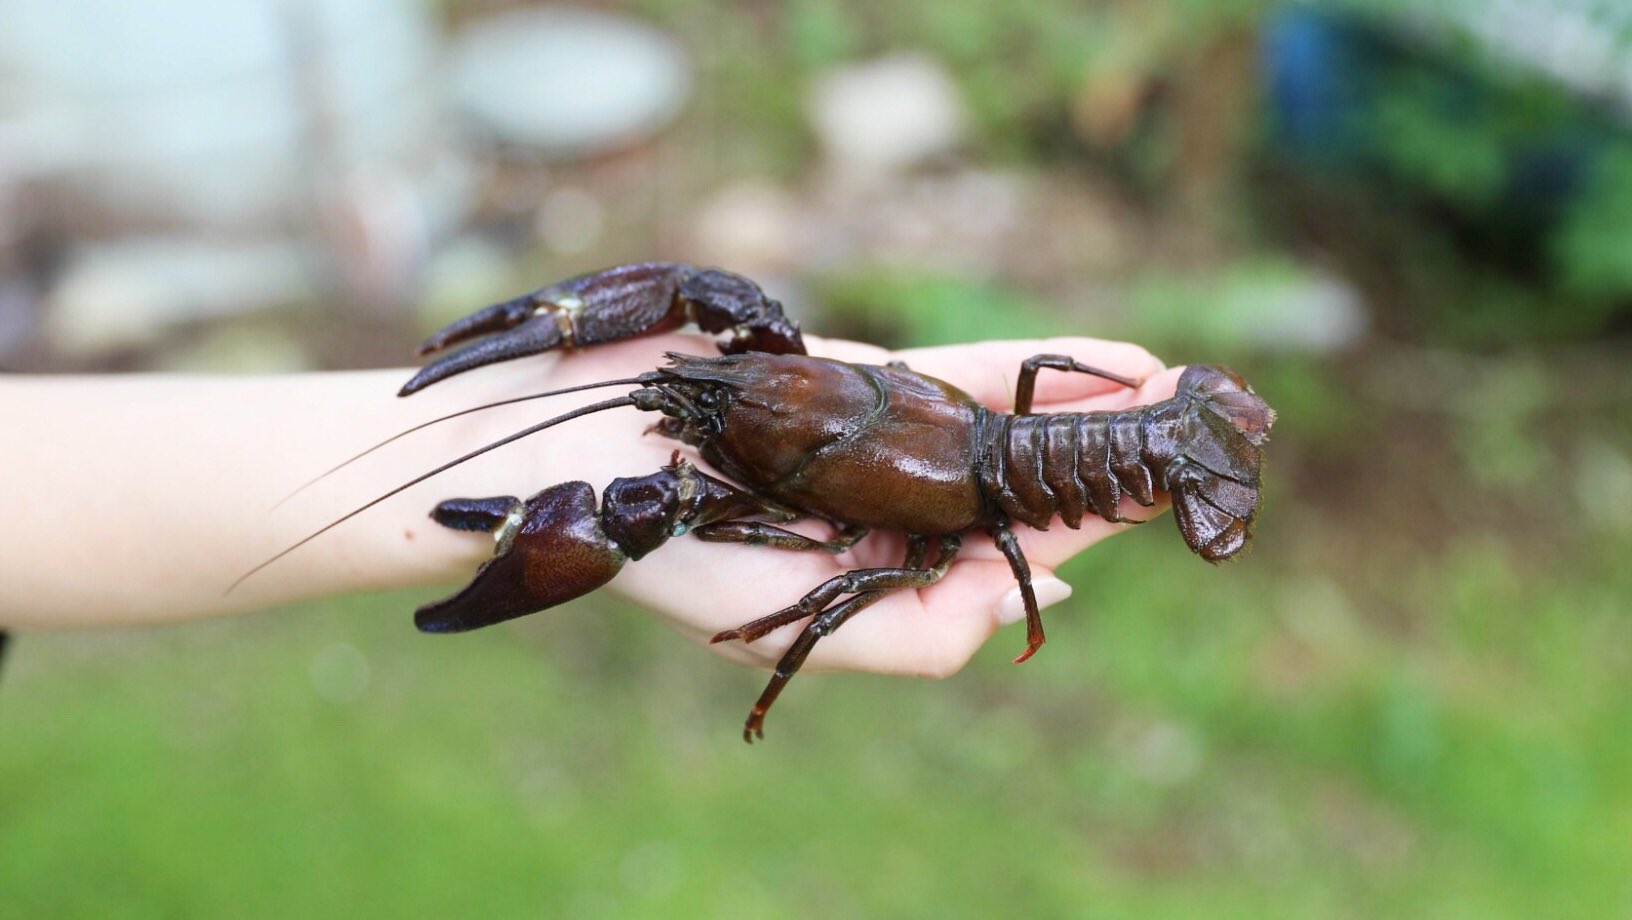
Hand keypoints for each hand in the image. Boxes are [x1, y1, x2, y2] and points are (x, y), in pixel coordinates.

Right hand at [420, 333, 1177, 678]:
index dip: (1093, 530)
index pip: (1007, 557)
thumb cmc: (660, 551)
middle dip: (1111, 466)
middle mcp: (884, 512)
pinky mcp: (854, 377)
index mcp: (875, 580)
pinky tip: (1113, 362)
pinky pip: (963, 370)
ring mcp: (874, 440)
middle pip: (1021, 487)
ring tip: (1182, 395)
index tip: (1174, 506)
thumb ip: (919, 632)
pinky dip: (1038, 367)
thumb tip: (1044, 598)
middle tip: (1205, 440)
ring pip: (1007, 426)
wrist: (560, 450)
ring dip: (1093, 413)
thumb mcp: (792, 625)